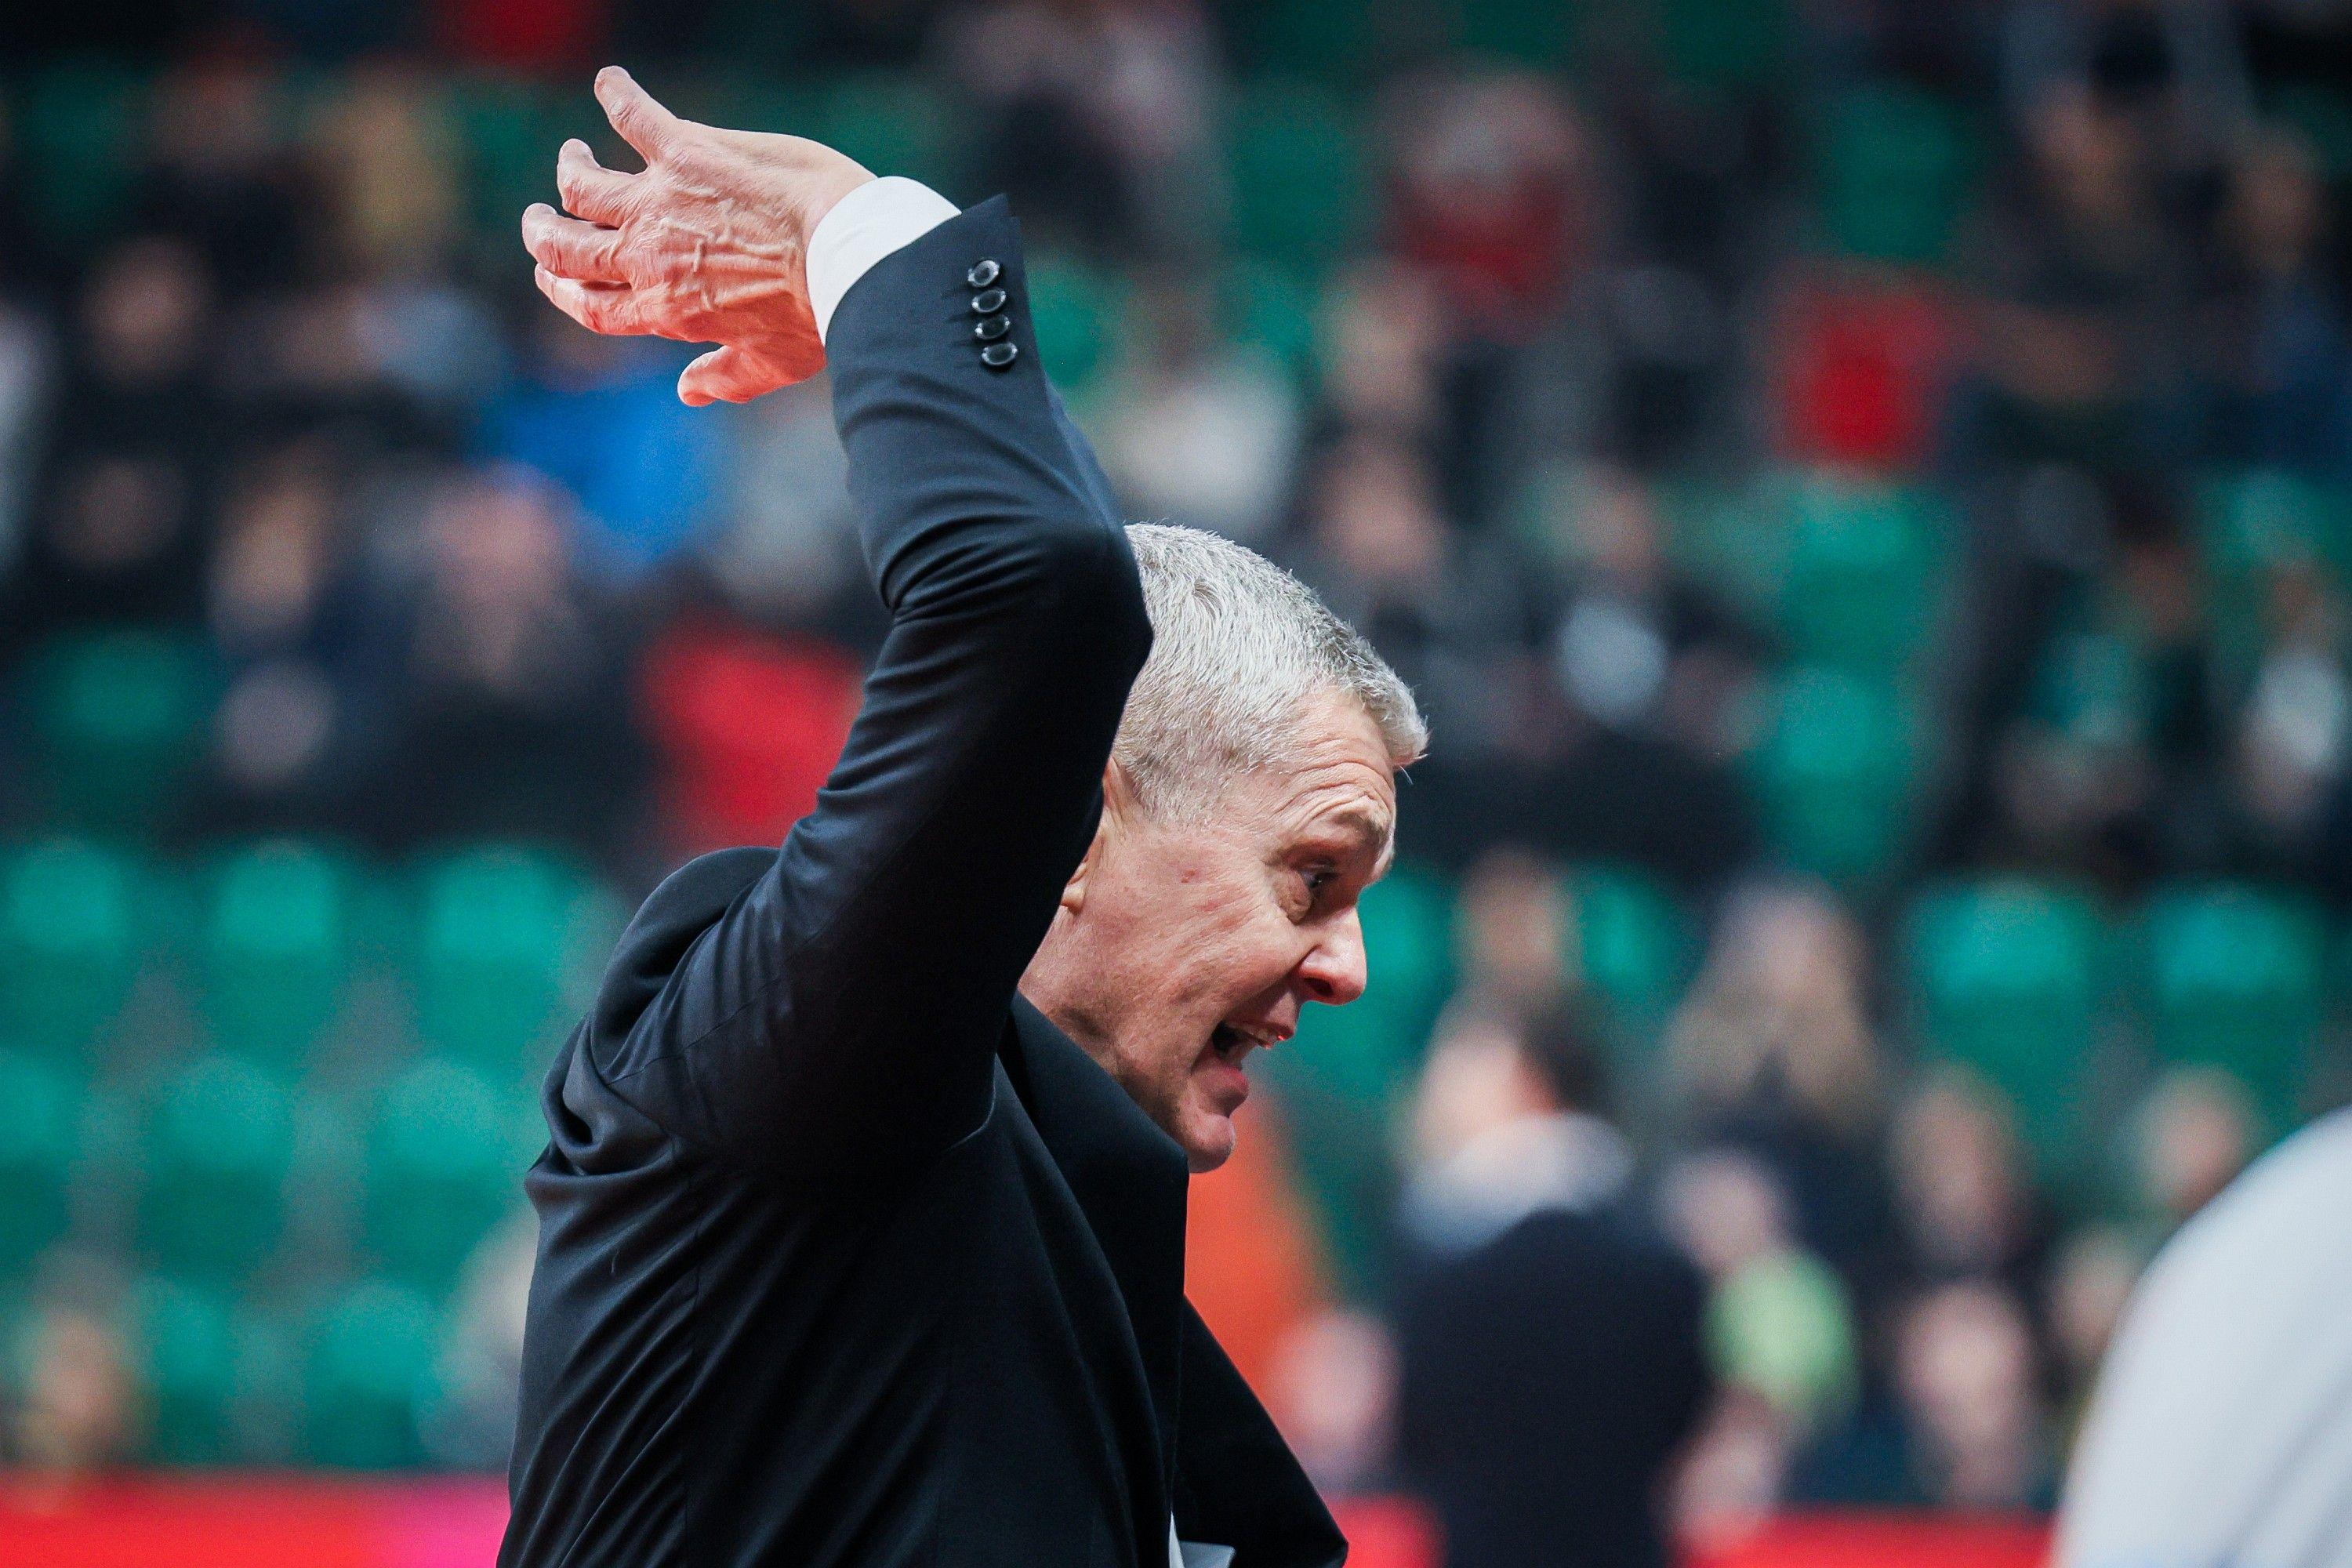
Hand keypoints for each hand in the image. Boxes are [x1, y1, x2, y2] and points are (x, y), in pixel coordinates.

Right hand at [521, 67, 873, 405]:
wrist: (847, 255)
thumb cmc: (817, 315)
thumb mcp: (773, 363)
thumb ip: (725, 377)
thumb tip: (690, 393)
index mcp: (664, 310)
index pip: (592, 305)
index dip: (563, 290)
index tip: (549, 276)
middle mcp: (648, 258)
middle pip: (570, 248)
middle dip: (544, 235)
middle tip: (538, 220)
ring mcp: (660, 202)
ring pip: (583, 186)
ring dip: (571, 171)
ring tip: (572, 156)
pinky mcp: (685, 152)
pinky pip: (634, 116)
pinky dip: (617, 95)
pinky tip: (610, 82)